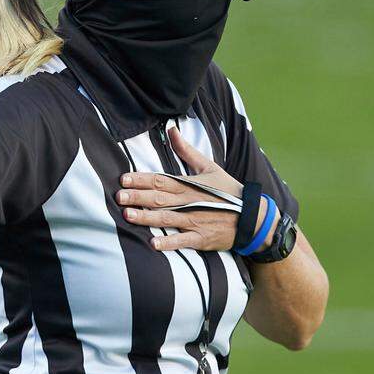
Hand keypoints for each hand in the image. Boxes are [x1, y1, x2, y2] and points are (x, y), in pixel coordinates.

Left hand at [116, 126, 251, 251]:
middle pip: (159, 198)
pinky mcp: (201, 238)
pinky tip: (153, 243)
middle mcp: (189, 202)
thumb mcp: (210, 167)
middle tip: (119, 196)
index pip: (161, 179)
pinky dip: (169, 242)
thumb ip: (187, 151)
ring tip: (128, 215)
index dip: (141, 179)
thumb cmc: (229, 191)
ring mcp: (195, 221)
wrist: (253, 217)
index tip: (124, 178)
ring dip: (146, 217)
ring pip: (167, 218)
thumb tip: (171, 130)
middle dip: (138, 197)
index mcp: (189, 185)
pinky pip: (182, 241)